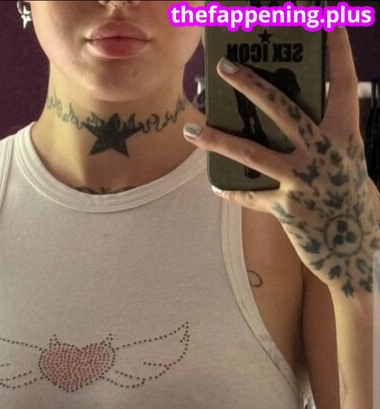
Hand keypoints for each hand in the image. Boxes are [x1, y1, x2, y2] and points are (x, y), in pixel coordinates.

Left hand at [184, 27, 379, 298]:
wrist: (352, 249)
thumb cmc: (346, 196)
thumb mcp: (343, 160)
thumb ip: (320, 135)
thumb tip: (280, 113)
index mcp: (343, 134)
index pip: (342, 82)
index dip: (337, 49)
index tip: (326, 19)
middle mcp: (323, 153)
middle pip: (283, 110)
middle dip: (252, 86)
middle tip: (225, 67)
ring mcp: (303, 181)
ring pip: (253, 153)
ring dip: (218, 140)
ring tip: (191, 129)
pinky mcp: (287, 209)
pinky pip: (253, 196)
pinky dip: (235, 191)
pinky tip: (217, 185)